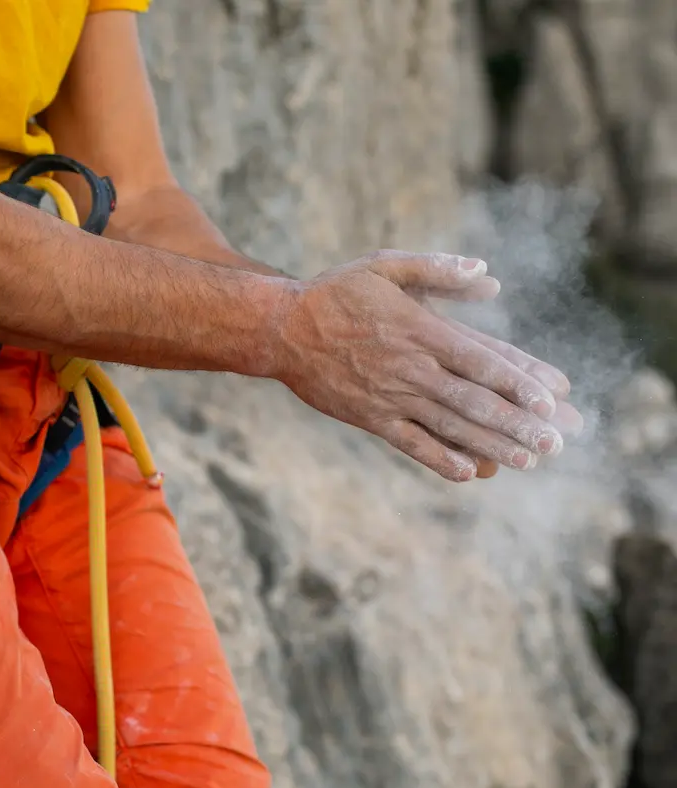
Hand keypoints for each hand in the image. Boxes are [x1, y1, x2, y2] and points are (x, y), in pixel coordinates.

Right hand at [270, 250, 580, 481]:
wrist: (280, 330)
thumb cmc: (335, 293)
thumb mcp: (384, 266)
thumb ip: (437, 270)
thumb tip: (490, 277)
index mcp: (419, 329)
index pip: (480, 358)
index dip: (518, 380)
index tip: (552, 398)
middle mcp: (409, 367)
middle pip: (473, 399)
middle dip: (518, 422)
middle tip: (556, 440)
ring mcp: (389, 396)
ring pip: (448, 425)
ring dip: (491, 444)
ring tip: (527, 459)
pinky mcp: (369, 417)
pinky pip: (409, 443)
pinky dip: (439, 458)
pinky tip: (468, 472)